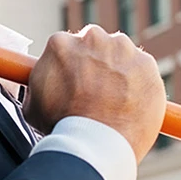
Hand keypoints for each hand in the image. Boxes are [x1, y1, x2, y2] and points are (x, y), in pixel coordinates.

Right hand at [25, 25, 165, 162]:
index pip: (68, 47)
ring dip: (119, 70)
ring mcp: (123, 49)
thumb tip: (39, 88)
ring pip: (122, 54)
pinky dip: (140, 84)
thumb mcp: (33, 104)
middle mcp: (93, 37)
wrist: (94, 142)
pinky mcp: (147, 63)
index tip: (75, 80)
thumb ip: (39, 85)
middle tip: (96, 91)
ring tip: (115, 101)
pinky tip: (131, 105)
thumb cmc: (61, 126)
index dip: (71, 66)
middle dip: (96, 63)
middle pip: (96, 45)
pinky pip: (144, 70)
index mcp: (61, 43)